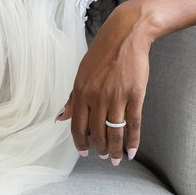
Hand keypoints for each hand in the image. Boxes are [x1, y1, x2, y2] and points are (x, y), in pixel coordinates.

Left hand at [56, 18, 148, 164]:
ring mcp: (117, 98)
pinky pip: (133, 124)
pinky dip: (132, 141)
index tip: (84, 152)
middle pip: (96, 133)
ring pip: (114, 132)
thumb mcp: (81, 74)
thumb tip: (60, 117)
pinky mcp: (135, 96)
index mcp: (81, 92)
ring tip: (115, 158)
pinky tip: (131, 151)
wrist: (126, 36)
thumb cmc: (102, 54)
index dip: (81, 143)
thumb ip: (72, 98)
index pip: (77, 126)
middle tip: (103, 156)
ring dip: (114, 150)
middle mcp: (97, 97)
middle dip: (99, 148)